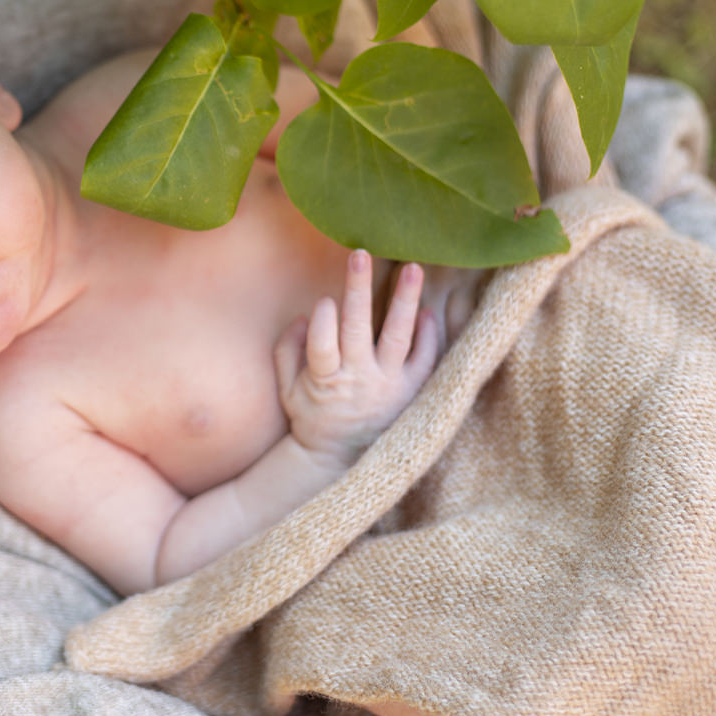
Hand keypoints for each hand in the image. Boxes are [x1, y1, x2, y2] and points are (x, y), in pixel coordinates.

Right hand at [273, 250, 441, 463]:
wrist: (341, 461)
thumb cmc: (312, 418)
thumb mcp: (287, 390)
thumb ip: (287, 351)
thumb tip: (304, 316)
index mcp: (325, 380)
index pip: (322, 345)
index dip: (322, 322)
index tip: (324, 302)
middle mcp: (360, 379)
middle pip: (358, 328)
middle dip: (357, 289)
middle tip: (360, 255)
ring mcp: (390, 385)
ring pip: (398, 336)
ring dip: (404, 300)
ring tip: (412, 268)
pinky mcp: (412, 391)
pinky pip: (425, 360)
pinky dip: (428, 335)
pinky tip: (426, 311)